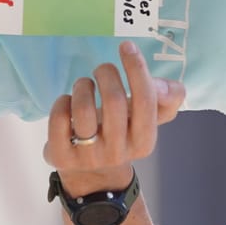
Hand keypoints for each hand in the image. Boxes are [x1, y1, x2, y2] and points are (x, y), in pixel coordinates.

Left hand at [45, 41, 186, 194]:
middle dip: (107, 74)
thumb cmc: (123, 135)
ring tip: (85, 85)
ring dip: (83, 86)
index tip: (126, 46)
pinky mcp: (61, 156)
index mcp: (145, 141)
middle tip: (102, 70)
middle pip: (115, 101)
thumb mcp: (149, 120)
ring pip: (83, 110)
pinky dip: (62, 101)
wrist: (94, 178)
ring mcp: (88, 156)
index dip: (137, 69)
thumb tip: (165, 86)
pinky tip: (67, 102)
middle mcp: (118, 152)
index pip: (146, 100)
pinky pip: (59, 119)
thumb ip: (166, 99)